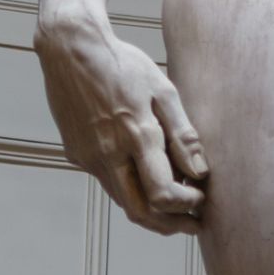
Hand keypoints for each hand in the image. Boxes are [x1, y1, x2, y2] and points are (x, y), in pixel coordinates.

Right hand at [34, 16, 208, 232]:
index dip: (187, 205)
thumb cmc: (123, 64)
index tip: (202, 199)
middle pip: (140, 212)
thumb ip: (182, 134)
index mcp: (136, 136)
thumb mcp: (162, 90)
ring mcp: (89, 158)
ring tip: (176, 205)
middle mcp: (109, 154)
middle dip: (171, 225)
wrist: (71, 49)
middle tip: (194, 224)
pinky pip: (108, 181)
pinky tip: (145, 176)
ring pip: (122, 200)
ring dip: (151, 211)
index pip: (163, 194)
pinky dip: (130, 188)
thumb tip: (200, 172)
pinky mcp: (76, 155)